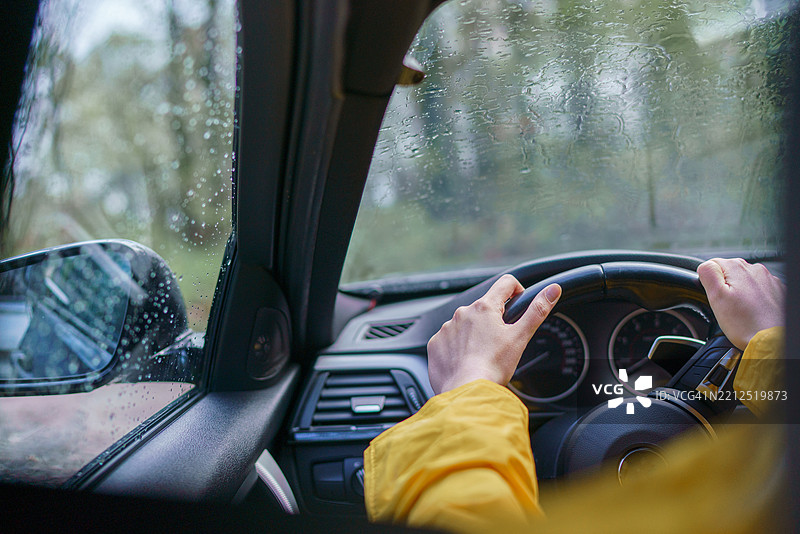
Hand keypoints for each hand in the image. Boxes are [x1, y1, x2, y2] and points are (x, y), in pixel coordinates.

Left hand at [427, 274, 561, 393]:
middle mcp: (462, 313)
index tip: (519, 305)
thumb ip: (537, 311)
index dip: (516, 291)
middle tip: (501, 342)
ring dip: (474, 334)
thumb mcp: (520, 337)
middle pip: (484, 308)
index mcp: (484, 308)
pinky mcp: (435, 345)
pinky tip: (466, 362)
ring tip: (483, 355)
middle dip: (494, 320)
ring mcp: (446, 329)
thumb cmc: (494, 366)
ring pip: (465, 325)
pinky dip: (457, 348)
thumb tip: (553, 289)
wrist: (466, 392)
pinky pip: (448, 341)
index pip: (505, 284)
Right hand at [697, 258, 784, 350]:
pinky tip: (754, 312)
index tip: (717, 297)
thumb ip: (707, 273)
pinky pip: (760, 291)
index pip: (712, 265)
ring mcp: (769, 280)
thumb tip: (705, 265)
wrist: (771, 340)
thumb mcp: (716, 296)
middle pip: (730, 273)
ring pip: (745, 282)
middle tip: (728, 307)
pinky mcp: (778, 291)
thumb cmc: (745, 323)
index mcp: (737, 267)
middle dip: (727, 288)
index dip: (710, 283)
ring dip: (741, 293)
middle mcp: (755, 269)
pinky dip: (755, 299)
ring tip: (742, 311)